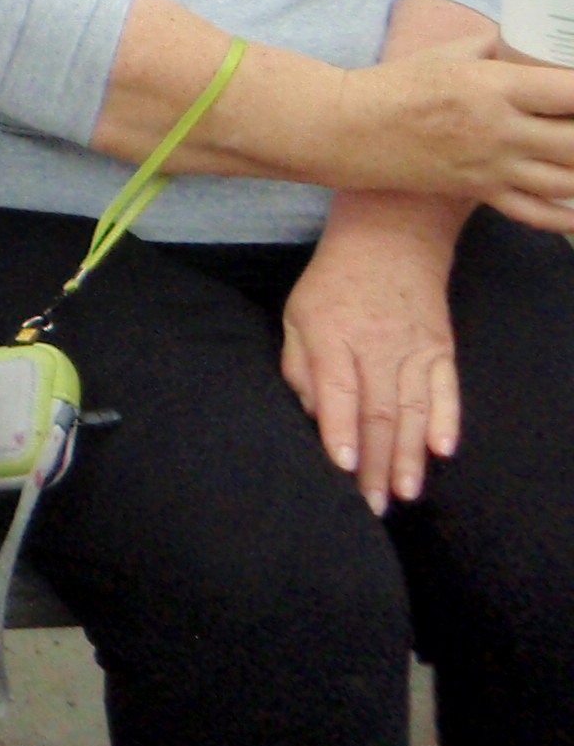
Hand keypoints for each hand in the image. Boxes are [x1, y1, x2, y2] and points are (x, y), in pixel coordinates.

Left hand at [282, 199, 462, 515]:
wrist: (392, 239)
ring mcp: (415, 348)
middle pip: (378, 412)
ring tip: (404, 493)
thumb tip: (310, 413)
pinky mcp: (442, 349)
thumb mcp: (298, 312)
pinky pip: (447, 390)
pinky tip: (443, 451)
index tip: (344, 468)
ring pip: (413, 410)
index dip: (340, 430)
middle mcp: (377, 344)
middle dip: (376, 463)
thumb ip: (299, 364)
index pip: (338, 390)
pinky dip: (447, 421)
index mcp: (332, 334)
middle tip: (371, 505)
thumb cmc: (333, 282)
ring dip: (410, 456)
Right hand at [314, 57, 573, 226]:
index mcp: (494, 87)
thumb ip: (494, 47)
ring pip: (568, 181)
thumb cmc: (396, 84)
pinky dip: (568, 216)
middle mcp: (500, 130)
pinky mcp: (481, 192)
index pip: (571, 92)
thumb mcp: (446, 53)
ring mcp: (493, 167)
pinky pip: (537, 214)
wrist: (350, 129)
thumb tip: (527, 42)